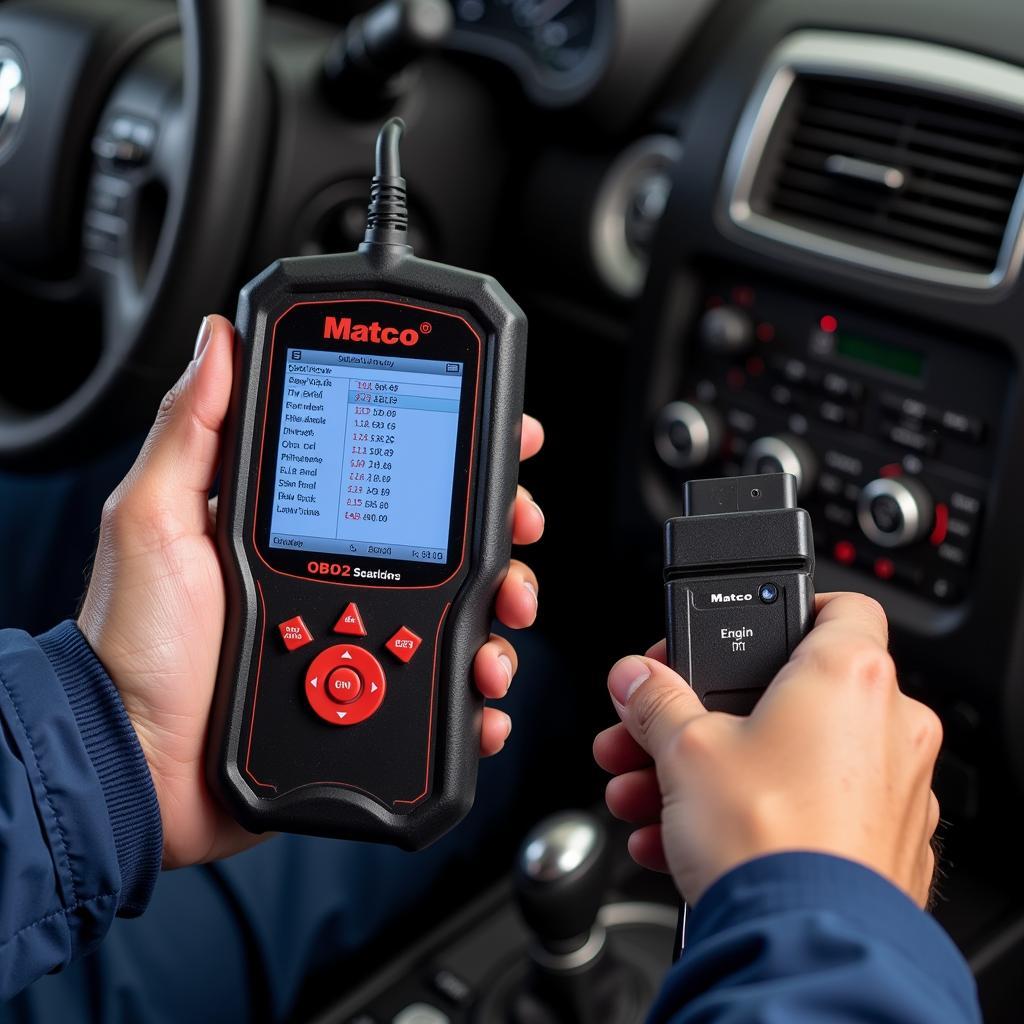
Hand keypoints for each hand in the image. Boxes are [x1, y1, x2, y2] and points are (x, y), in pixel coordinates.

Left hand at [78, 315, 544, 867]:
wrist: (140, 767)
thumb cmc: (136, 649)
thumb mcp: (154, 521)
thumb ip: (192, 431)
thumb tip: (219, 341)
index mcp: (298, 525)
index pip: (392, 472)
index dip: (452, 451)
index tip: (498, 436)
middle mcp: (339, 574)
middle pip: (447, 541)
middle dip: (500, 533)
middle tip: (518, 533)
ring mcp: (359, 637)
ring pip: (461, 613)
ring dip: (500, 614)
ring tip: (497, 630)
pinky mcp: (370, 697)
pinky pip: (445, 689)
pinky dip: (478, 689)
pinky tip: (481, 691)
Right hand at [593, 593, 942, 907]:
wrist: (803, 947)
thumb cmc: (767, 840)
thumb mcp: (686, 750)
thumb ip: (656, 701)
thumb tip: (636, 680)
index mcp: (849, 676)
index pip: (839, 606)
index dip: (785, 610)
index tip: (734, 632)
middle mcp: (888, 725)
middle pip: (788, 693)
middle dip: (706, 714)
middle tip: (655, 732)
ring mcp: (892, 789)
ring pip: (790, 756)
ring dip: (713, 768)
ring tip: (651, 795)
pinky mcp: (884, 843)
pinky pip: (808, 808)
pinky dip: (750, 811)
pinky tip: (681, 835)